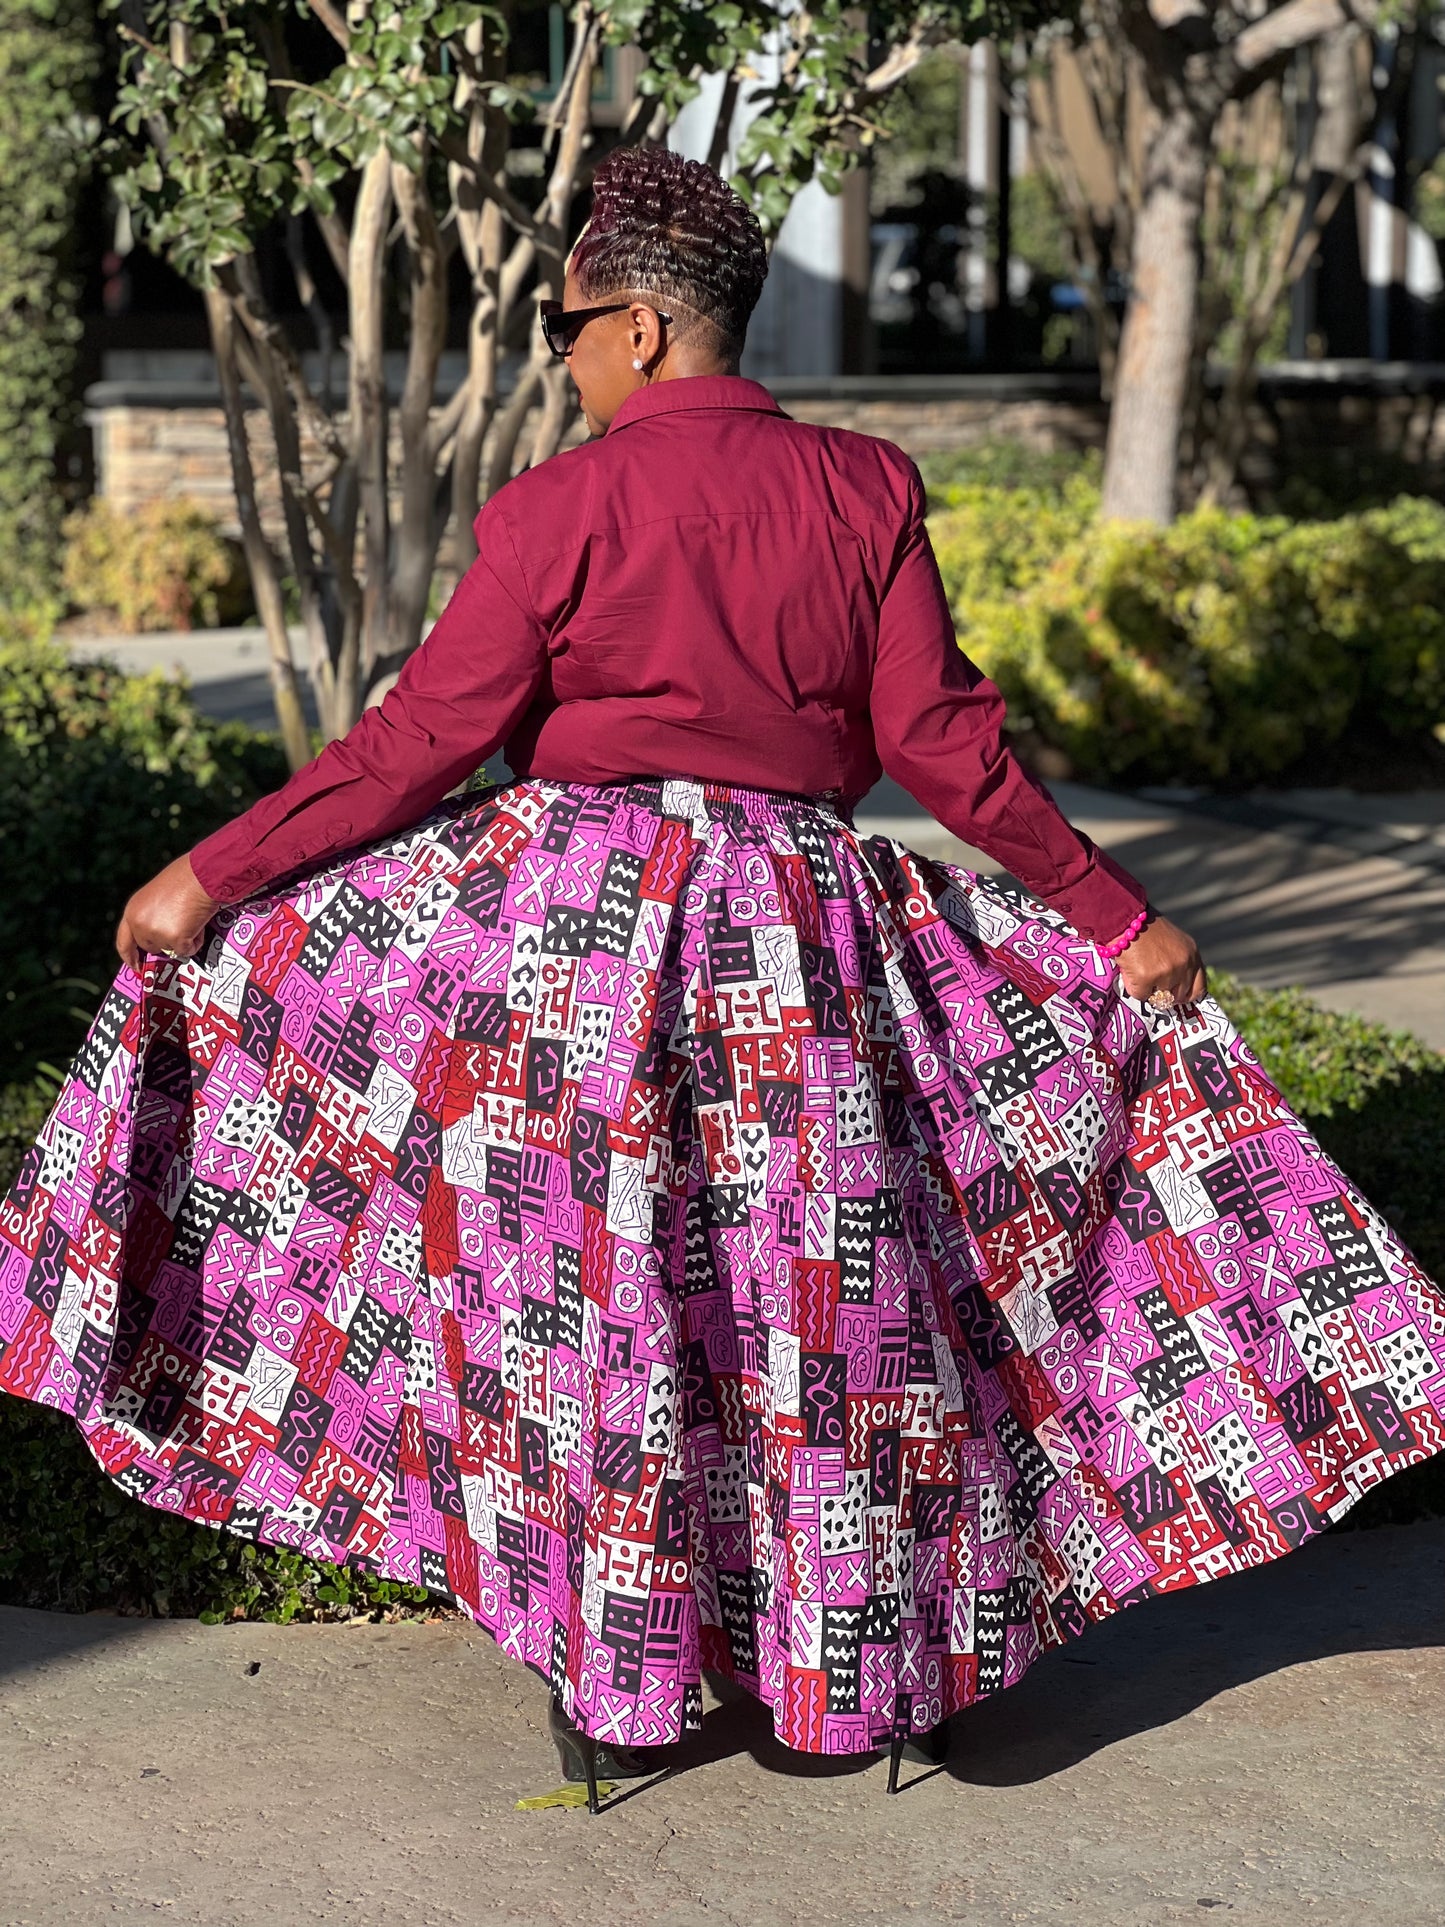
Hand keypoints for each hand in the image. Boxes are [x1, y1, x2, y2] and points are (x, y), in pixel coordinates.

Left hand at [115, 854, 221, 972]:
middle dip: (166, 941)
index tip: (135, 967)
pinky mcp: (175, 939)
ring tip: (191, 917)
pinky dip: (195, 941)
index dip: (129, 957)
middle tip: (181, 925)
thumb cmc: (184, 879)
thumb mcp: (156, 896)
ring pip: (171, 949)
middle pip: (151, 947)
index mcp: (132, 911)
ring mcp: (156, 933)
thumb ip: (151, 914)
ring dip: (183, 939)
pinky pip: (187, 950)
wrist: (201, 875)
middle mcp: (140, 924)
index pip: (124, 942)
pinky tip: (198, 922)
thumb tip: (159, 933)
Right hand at [1116, 913, 1206, 1007]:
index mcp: (1192, 954)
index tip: (1176, 996)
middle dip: (1165, 993)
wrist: (1124, 918)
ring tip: (1138, 968)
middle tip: (1151, 983)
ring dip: (1147, 988)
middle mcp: (1183, 964)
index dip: (1187, 995)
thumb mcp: (1172, 941)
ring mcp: (1166, 972)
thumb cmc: (1144, 927)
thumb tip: (1174, 986)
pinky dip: (1132, 986)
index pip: (1199, 987)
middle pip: (1179, 996)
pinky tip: (1129, 970)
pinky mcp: (1147, 978)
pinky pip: (1141, 995)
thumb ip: (1179, 960)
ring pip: (1159, 997)